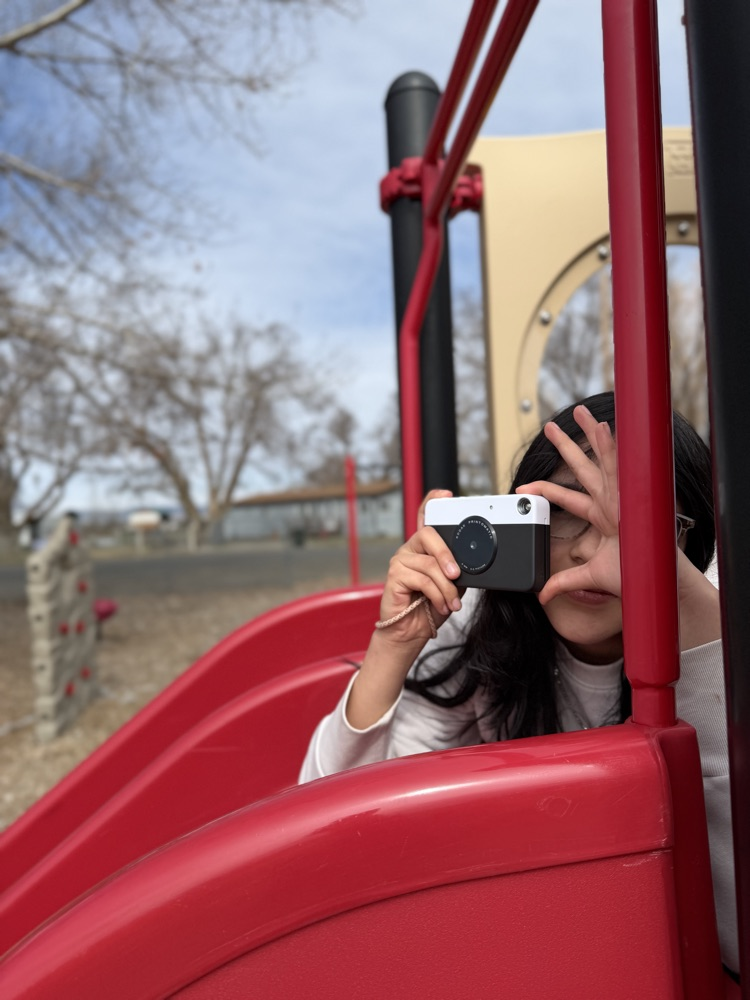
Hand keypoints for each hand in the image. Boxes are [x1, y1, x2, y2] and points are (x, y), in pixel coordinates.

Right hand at [346, 489, 463, 729]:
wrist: (412, 632)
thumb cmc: (431, 606)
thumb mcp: (452, 584)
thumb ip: (458, 568)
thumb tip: (472, 562)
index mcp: (425, 547)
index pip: (425, 516)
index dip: (434, 501)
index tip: (446, 494)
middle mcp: (411, 548)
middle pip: (429, 534)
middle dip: (447, 555)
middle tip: (457, 575)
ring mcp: (400, 560)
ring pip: (430, 564)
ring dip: (446, 587)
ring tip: (452, 602)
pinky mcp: (394, 576)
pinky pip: (422, 579)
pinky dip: (437, 594)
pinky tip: (441, 605)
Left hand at [516, 404, 621, 604]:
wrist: (655, 582)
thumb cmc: (633, 577)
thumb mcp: (589, 577)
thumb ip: (564, 582)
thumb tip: (542, 596)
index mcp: (601, 516)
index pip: (566, 497)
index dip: (543, 490)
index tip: (522, 486)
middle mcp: (609, 501)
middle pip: (582, 467)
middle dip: (567, 446)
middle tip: (551, 426)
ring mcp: (620, 496)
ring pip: (601, 459)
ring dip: (589, 435)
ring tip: (578, 413)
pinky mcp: (630, 498)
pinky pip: (620, 466)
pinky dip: (611, 446)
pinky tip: (602, 426)